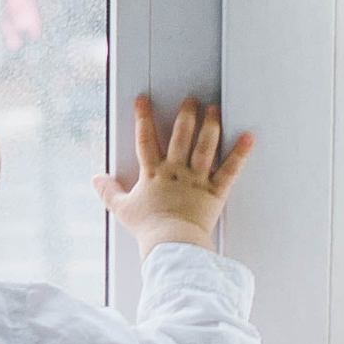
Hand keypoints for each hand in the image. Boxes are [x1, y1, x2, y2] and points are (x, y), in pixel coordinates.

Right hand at [94, 95, 253, 255]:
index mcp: (153, 174)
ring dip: (210, 125)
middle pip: (181, 136)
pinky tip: (248, 137)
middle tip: (191, 100)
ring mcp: (197, 179)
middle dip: (186, 115)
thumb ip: (108, 191)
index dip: (143, 118)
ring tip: (214, 110)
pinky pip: (230, 169)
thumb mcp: (122, 209)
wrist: (171, 243)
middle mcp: (176, 171)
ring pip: (205, 146)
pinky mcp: (216, 191)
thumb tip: (96, 178)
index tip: (143, 100)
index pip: (146, 139)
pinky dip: (240, 153)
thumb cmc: (148, 229)